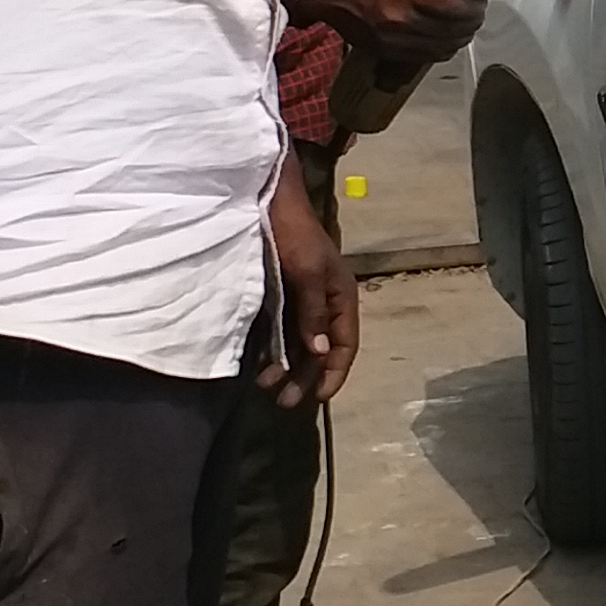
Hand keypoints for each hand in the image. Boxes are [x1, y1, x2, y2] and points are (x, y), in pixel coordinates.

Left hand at [268, 158, 356, 405]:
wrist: (268, 203)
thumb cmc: (294, 235)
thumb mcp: (308, 273)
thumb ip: (312, 313)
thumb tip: (318, 354)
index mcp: (341, 297)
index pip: (345, 344)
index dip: (334, 373)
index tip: (318, 398)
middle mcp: (325, 303)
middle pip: (321, 350)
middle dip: (306, 377)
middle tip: (284, 402)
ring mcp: (302, 301)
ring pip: (300, 345)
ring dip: (287, 367)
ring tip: (266, 386)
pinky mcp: (282, 297)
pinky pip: (282, 333)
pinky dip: (274, 351)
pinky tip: (260, 364)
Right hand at [299, 0, 485, 64]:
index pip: (452, 7)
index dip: (473, 7)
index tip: (480, 0)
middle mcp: (400, 19)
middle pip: (451, 31)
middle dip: (470, 23)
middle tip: (477, 12)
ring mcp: (393, 40)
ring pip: (441, 48)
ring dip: (459, 38)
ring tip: (466, 26)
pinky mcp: (387, 51)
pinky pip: (424, 57)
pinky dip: (441, 50)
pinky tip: (447, 40)